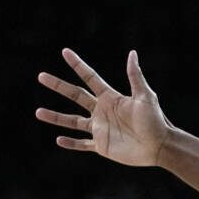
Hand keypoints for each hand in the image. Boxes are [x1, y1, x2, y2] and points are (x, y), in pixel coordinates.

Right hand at [36, 49, 170, 166]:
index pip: (90, 78)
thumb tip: (132, 53)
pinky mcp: (102, 145)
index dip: (78, 65)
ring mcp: (100, 128)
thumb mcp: (146, 97)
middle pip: (75, 96)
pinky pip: (83, 144)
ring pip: (73, 122)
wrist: (160, 146)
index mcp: (111, 98)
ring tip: (38, 112)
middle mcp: (102, 111)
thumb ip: (135, 77)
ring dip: (56, 117)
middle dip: (59, 86)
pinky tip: (58, 140)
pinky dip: (71, 143)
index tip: (65, 52)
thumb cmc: (155, 121)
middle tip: (41, 76)